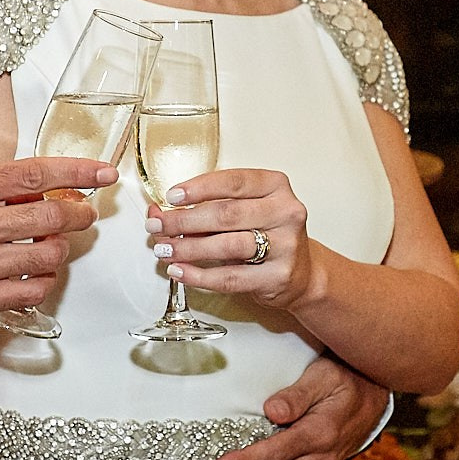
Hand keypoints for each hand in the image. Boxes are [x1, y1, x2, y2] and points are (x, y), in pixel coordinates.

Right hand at [0, 158, 112, 318]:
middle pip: (49, 219)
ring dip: (59, 248)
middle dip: (78, 215)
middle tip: (83, 214)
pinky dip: (44, 278)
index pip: (35, 174)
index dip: (78, 173)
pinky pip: (34, 290)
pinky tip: (34, 270)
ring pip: (48, 256)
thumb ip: (2, 183)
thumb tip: (55, 187)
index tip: (104, 174)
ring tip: (49, 243)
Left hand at [147, 168, 316, 313]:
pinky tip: (180, 271)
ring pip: (228, 245)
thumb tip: (157, 213)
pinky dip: (199, 275)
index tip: (171, 196)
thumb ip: (204, 207)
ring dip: (189, 248)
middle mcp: (286, 212)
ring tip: (164, 249)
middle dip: (184, 221)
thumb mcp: (243, 211)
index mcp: (276, 186)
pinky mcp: (277, 276)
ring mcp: (285, 246)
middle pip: (226, 214)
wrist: (301, 272)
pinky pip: (231, 277)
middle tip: (157, 226)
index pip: (234, 181)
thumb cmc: (265, 234)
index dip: (199, 188)